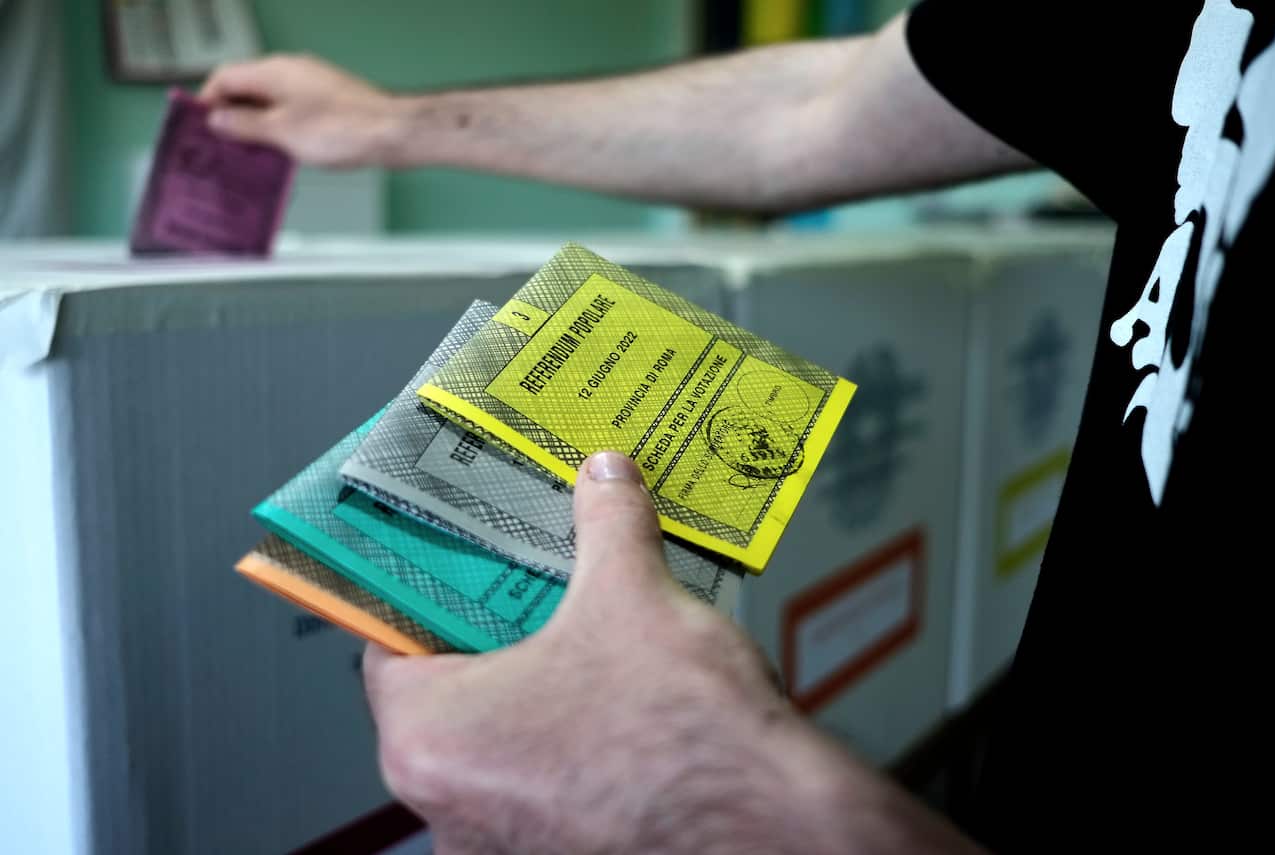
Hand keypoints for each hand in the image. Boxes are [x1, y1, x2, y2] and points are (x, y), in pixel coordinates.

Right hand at [198, 54, 400, 167]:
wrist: (393, 133)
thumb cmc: (345, 129)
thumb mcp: (282, 133)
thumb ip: (245, 125)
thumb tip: (219, 119)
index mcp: (274, 71)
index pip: (225, 77)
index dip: (207, 101)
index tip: (201, 125)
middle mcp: (292, 71)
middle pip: (247, 88)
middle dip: (231, 116)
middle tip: (222, 145)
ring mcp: (312, 85)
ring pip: (271, 101)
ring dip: (257, 125)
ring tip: (250, 154)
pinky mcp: (329, 101)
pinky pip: (293, 110)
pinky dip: (280, 128)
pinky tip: (282, 151)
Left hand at [363, 452, 980, 853]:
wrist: (775, 831)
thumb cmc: (687, 741)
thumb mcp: (634, 596)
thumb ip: (606, 523)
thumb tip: (604, 478)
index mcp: (431, 740)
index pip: (390, 644)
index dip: (431, 588)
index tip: (461, 560)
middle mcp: (450, 807)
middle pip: (449, 690)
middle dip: (497, 632)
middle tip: (538, 583)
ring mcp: (505, 842)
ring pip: (500, 739)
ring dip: (538, 687)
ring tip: (588, 635)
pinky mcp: (560, 852)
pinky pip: (544, 780)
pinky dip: (571, 737)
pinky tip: (620, 699)